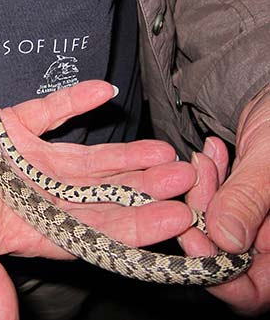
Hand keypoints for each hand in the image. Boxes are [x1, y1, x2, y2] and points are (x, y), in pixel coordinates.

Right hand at [0, 80, 195, 319]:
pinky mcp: (6, 124)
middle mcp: (25, 195)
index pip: (83, 233)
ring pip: (81, 158)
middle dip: (138, 192)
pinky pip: (48, 111)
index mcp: (13, 227)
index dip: (128, 229)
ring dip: (121, 154)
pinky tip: (104, 91)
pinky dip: (73, 101)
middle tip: (185, 181)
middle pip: (93, 197)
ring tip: (162, 151)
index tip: (170, 220)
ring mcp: (19, 157)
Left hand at [181, 85, 269, 314]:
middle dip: (203, 218)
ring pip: (211, 228)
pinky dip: (204, 182)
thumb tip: (225, 241)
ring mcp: (254, 223)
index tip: (192, 236)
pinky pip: (211, 203)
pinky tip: (209, 155)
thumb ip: (250, 198)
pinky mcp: (236, 203)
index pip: (253, 291)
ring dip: (201, 194)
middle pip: (223, 257)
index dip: (218, 270)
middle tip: (197, 176)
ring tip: (207, 158)